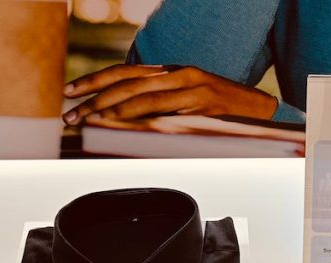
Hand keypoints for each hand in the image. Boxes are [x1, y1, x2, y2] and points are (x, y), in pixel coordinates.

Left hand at [62, 64, 277, 124]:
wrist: (261, 111)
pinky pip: (162, 110)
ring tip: (86, 120)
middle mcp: (178, 75)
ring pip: (140, 95)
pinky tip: (118, 122)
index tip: (69, 92)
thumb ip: (160, 104)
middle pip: (125, 83)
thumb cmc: (223, 110)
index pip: (125, 72)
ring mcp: (190, 89)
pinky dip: (138, 115)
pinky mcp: (201, 106)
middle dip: (93, 98)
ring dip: (109, 109)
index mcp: (172, 72)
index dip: (94, 81)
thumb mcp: (188, 100)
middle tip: (69, 115)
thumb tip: (125, 117)